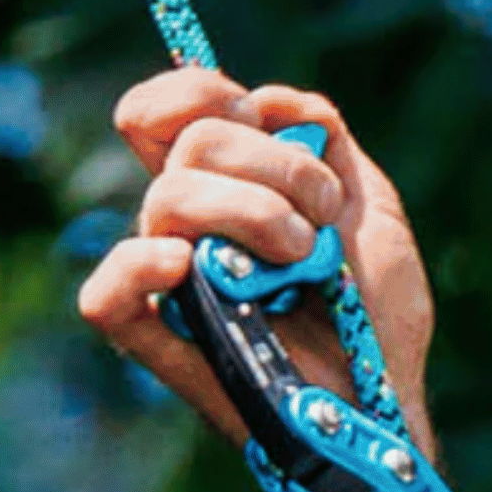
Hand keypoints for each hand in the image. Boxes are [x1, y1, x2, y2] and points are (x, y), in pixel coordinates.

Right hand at [77, 68, 438, 491]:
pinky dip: (138, 267)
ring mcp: (170, 280)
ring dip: (255, 212)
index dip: (199, 90)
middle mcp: (187, 225)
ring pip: (168, 199)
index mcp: (226, 186)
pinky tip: (187, 265)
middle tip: (322, 220)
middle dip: (274, 166)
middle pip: (189, 144)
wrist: (386, 401)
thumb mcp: (371, 207)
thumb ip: (326, 138)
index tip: (258, 115)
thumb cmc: (377, 315)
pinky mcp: (157, 339)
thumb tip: (270, 99)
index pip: (167, 111)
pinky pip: (105, 295)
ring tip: (303, 260)